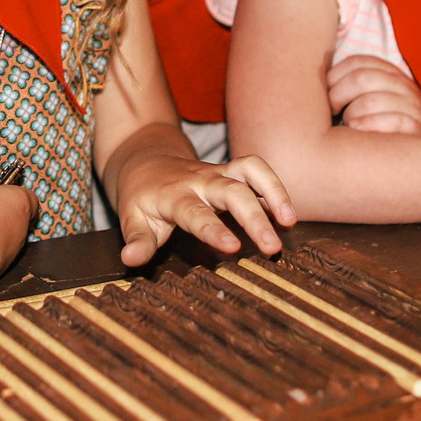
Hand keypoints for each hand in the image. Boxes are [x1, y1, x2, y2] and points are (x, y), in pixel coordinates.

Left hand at [111, 153, 292, 266]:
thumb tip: (130, 259)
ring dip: (274, 192)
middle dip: (254, 217)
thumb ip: (137, 240)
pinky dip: (275, 187)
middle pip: (232, 191)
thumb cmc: (141, 197)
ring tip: (290, 222)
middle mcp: (200, 181)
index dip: (214, 230)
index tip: (233, 248)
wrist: (146, 162)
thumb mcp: (131, 219)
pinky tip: (287, 215)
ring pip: (251, 171)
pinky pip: (257, 170)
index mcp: (174, 196)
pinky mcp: (232, 171)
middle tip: (272, 247)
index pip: (195, 213)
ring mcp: (219, 173)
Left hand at [326, 54, 420, 135]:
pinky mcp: (420, 129)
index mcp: (390, 74)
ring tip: (348, 125)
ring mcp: (413, 106)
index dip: (334, 76)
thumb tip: (315, 84)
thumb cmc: (387, 126)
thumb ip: (352, 88)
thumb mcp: (373, 99)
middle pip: (360, 79)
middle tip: (332, 112)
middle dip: (337, 96)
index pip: (357, 62)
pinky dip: (369, 126)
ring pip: (371, 101)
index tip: (325, 94)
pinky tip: (358, 132)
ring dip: (351, 115)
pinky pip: (392, 121)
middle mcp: (403, 85)